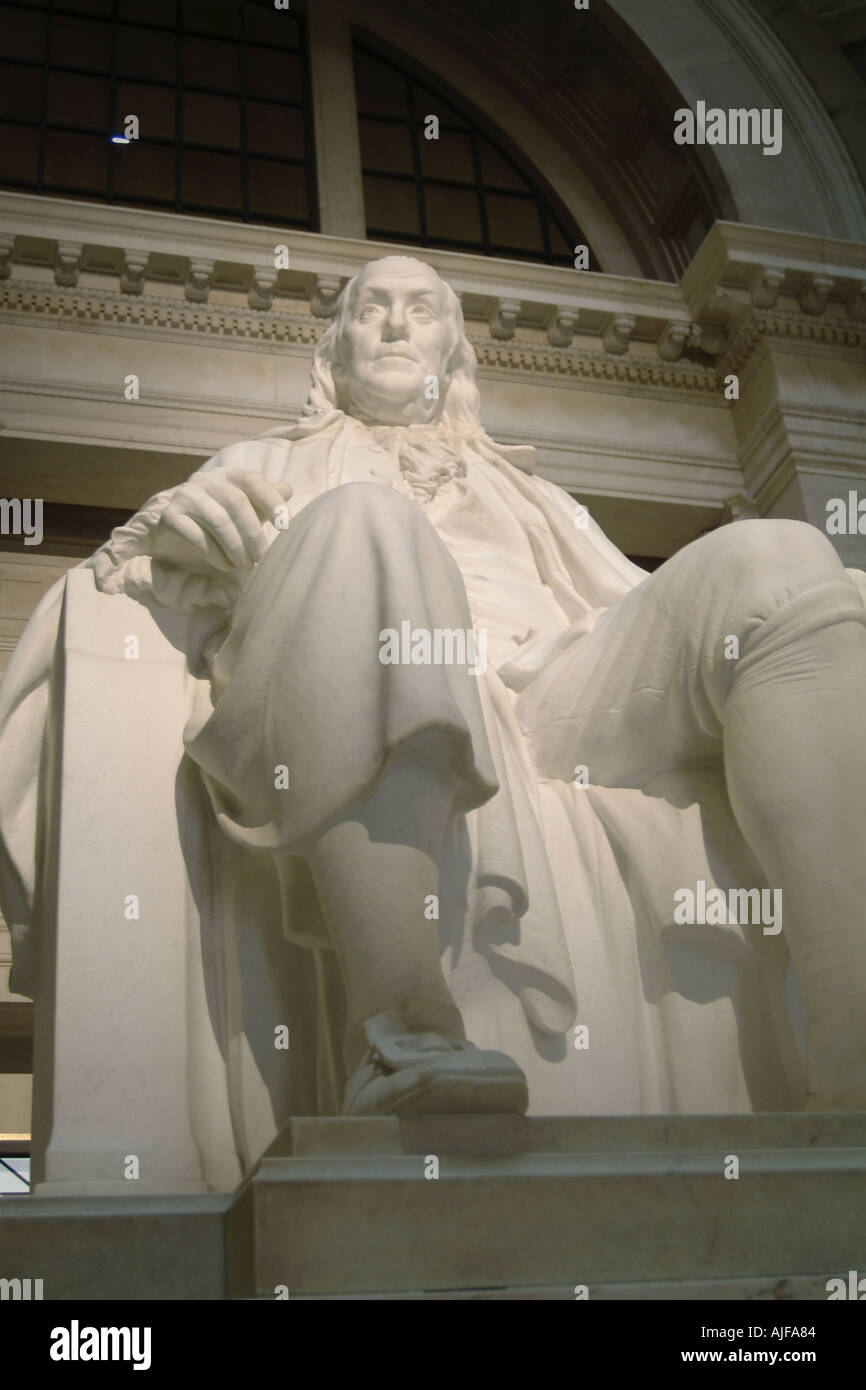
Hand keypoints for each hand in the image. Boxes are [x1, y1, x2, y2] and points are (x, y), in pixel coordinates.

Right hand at [153, 470, 292, 575]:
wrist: (175, 537)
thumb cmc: (217, 524)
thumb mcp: (244, 512)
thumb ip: (264, 501)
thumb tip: (288, 489)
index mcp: (226, 475)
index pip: (252, 480)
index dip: (271, 500)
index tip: (284, 526)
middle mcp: (204, 480)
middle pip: (237, 502)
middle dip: (254, 533)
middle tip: (262, 558)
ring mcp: (185, 496)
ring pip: (219, 520)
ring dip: (236, 547)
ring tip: (246, 566)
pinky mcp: (170, 516)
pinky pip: (198, 536)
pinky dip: (216, 555)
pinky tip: (225, 566)